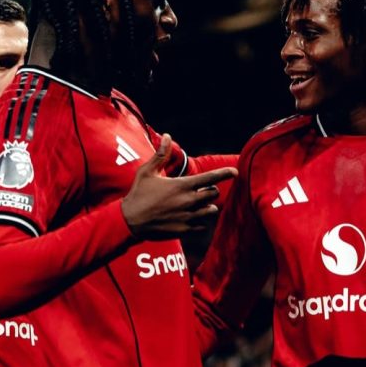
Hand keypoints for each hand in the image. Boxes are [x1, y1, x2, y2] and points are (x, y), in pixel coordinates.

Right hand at [122, 134, 236, 238]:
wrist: (130, 221)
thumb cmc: (138, 194)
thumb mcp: (147, 172)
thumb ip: (161, 154)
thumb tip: (168, 136)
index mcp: (181, 186)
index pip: (210, 178)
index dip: (225, 173)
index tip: (235, 171)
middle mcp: (187, 201)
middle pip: (213, 193)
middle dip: (209, 190)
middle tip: (199, 190)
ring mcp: (187, 217)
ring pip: (211, 210)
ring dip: (207, 206)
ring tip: (196, 204)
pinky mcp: (184, 230)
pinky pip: (203, 226)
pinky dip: (200, 221)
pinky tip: (190, 217)